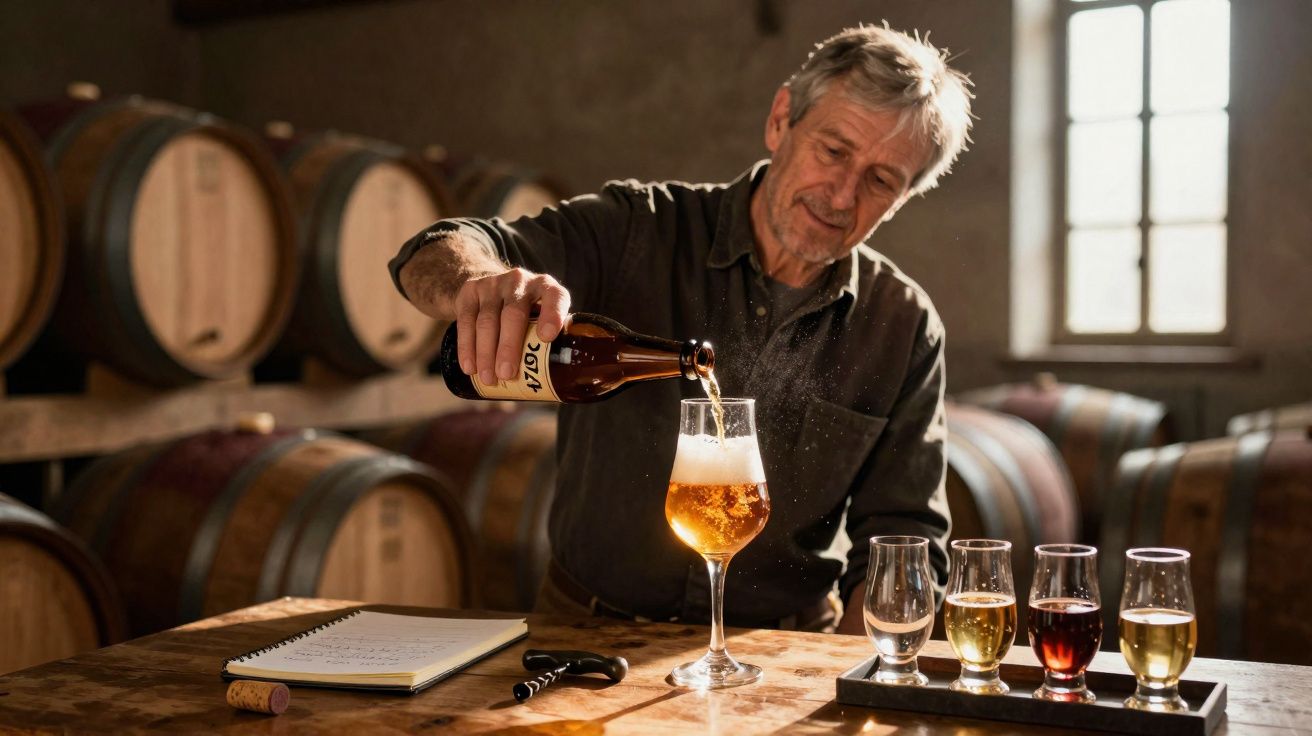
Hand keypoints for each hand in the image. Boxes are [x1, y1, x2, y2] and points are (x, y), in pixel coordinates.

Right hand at [454, 268, 570, 386]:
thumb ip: (550, 340)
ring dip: (486, 353)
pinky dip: (467, 347)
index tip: (547, 337)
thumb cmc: (525, 313)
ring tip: (489, 378)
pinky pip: (466, 320)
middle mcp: (520, 281)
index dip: (552, 315)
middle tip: (507, 374)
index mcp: (546, 288)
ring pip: (487, 320)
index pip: (554, 297)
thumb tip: (555, 382)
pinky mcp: (470, 291)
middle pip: (513, 314)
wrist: (490, 289)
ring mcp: (493, 284)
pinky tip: (469, 366)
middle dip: (509, 347)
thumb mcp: (542, 316)